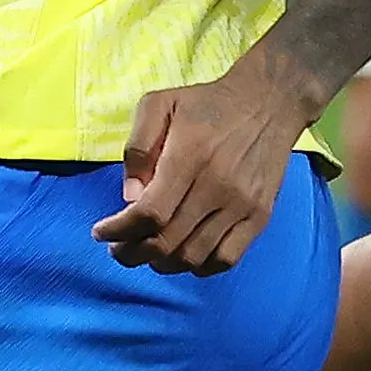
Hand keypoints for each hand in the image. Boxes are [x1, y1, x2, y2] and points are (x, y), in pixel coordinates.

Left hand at [94, 53, 317, 274]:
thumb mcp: (159, 104)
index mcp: (189, 156)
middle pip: (167, 241)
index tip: (102, 233)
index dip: (120, 231)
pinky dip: (199, 267)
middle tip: (119, 250)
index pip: (149, 213)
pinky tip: (184, 256)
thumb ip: (137, 148)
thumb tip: (130, 197)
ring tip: (148, 253)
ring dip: (162, 263)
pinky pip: (225, 259)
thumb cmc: (207, 104)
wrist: (268, 102)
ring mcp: (242, 205)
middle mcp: (217, 186)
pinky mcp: (260, 216)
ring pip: (193, 256)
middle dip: (132, 253)